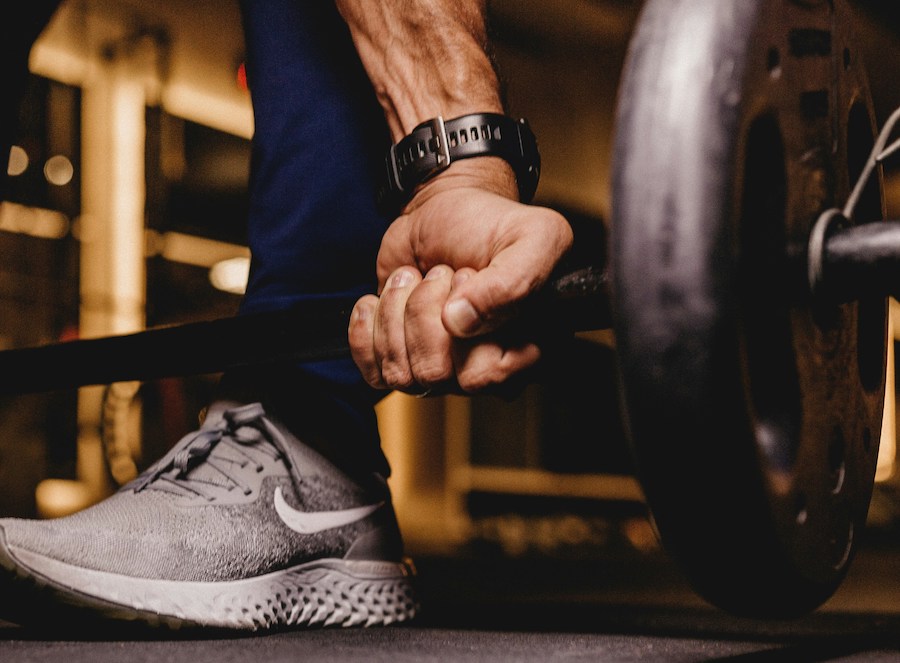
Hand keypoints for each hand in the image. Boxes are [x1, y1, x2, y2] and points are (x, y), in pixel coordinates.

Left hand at [349, 159, 572, 394]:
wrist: (447, 209)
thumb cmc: (495, 225)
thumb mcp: (532, 237)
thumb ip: (512, 281)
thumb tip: (458, 322)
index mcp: (524, 351)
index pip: (486, 375)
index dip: (469, 327)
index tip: (470, 277)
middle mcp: (481, 367)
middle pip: (435, 373)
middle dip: (425, 311)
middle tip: (442, 273)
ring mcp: (440, 366)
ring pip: (401, 374)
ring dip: (396, 311)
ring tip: (415, 277)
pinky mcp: (400, 357)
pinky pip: (372, 372)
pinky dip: (366, 329)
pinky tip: (381, 299)